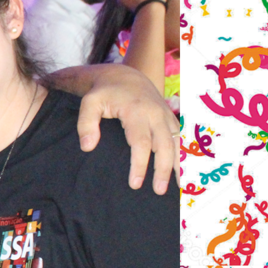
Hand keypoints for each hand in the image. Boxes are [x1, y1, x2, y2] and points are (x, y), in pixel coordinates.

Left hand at [76, 64, 179, 193]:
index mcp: (137, 111)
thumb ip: (85, 124)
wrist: (123, 76)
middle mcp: (156, 114)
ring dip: (177, 165)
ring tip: (177, 187)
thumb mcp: (89, 103)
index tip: (135, 184)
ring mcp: (166, 115)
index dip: (140, 165)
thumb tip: (87, 147)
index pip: (141, 143)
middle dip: (163, 169)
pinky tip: (181, 172)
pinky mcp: (170, 118)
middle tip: (159, 191)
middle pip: (164, 146)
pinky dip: (182, 155)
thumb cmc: (103, 93)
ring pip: (176, 143)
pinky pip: (180, 138)